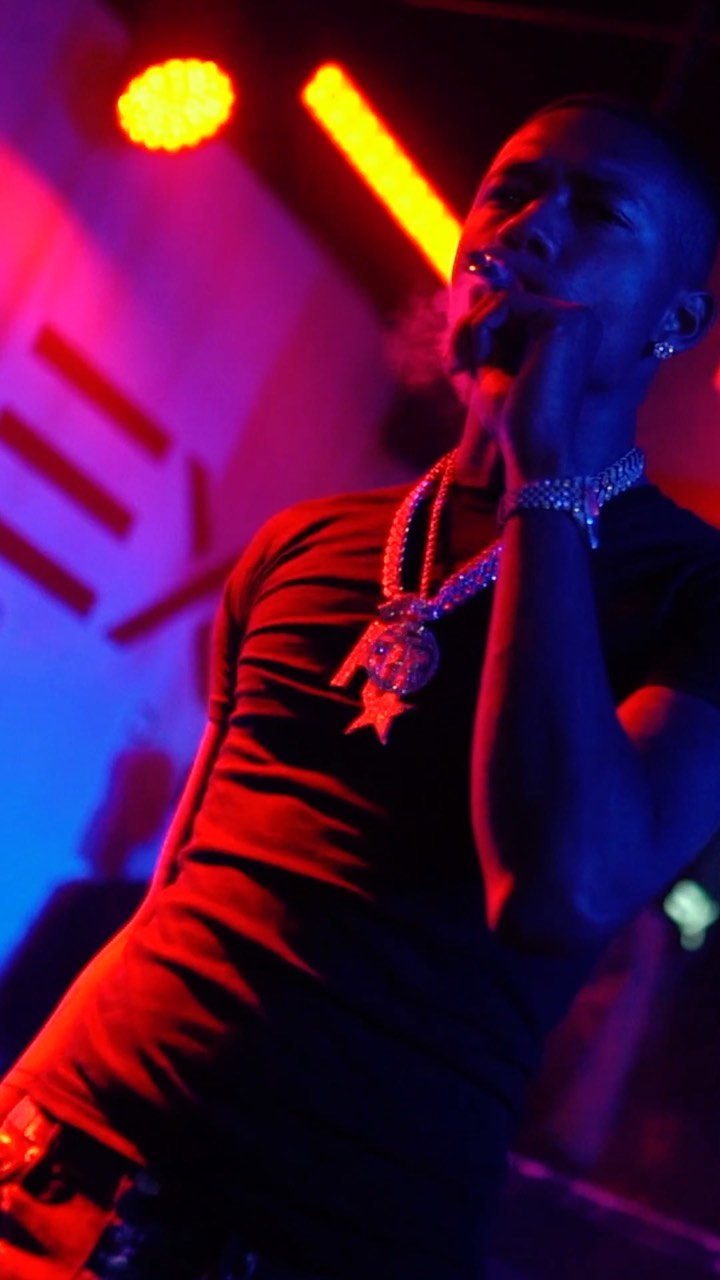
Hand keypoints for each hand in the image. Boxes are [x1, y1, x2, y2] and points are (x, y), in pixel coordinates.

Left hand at [450, 283, 602, 485]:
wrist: (534, 454)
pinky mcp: (563, 320)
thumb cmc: (514, 423)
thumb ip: (485, 327)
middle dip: (468, 326)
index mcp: (566, 332)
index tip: (455, 362)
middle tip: (453, 363)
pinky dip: (479, 329)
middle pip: (507, 296)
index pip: (512, 305)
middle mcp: (578, 319)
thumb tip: (475, 282)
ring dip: (470, 329)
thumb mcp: (491, 366)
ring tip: (464, 365)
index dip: (477, 325)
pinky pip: (505, 301)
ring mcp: (576, 317)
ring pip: (503, 297)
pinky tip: (479, 361)